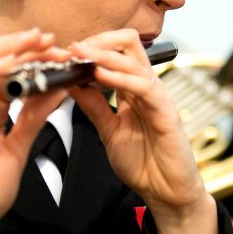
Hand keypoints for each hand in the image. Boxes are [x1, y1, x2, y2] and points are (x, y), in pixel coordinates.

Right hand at [0, 28, 67, 233]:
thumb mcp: (18, 150)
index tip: (57, 49)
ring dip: (7, 52)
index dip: (31, 58)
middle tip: (49, 38)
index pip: (9, 74)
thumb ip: (33, 120)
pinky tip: (7, 65)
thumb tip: (57, 90)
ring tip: (33, 43)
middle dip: (21, 47)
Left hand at [68, 29, 218, 233]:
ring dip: (103, 55)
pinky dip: (120, 78)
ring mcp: (157, 96)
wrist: (166, 193)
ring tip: (80, 55)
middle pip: (128, 43)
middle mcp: (146, 86)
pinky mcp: (166, 111)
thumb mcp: (109, 131)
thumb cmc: (143, 163)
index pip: (116, 51)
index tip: (66, 52)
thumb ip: (93, 106)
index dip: (91, 46)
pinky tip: (100, 76)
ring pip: (133, 60)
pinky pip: (144, 86)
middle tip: (73, 48)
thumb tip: (71, 82)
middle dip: (98, 40)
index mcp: (132, 89)